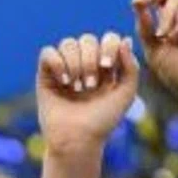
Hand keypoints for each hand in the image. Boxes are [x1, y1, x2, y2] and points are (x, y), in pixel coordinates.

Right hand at [36, 32, 138, 155]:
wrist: (78, 139)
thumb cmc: (103, 120)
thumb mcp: (126, 94)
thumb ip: (131, 67)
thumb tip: (124, 39)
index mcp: (105, 65)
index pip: (108, 38)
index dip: (108, 46)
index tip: (107, 67)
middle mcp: (84, 63)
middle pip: (87, 39)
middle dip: (90, 59)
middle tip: (90, 85)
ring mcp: (64, 68)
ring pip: (68, 43)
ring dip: (74, 63)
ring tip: (76, 87)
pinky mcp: (45, 75)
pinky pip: (48, 52)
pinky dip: (57, 63)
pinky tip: (63, 82)